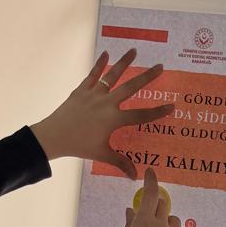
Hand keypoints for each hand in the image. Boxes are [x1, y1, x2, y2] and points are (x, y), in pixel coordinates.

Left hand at [30, 49, 174, 177]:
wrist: (54, 136)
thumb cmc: (79, 146)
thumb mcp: (101, 154)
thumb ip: (120, 162)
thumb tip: (135, 176)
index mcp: (114, 120)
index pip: (141, 115)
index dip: (157, 112)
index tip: (171, 106)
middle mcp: (107, 103)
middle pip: (131, 87)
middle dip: (147, 77)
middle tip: (160, 66)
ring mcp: (94, 94)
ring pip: (112, 75)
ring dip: (124, 62)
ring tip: (134, 50)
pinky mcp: (82, 90)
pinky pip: (93, 75)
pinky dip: (99, 64)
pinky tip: (106, 53)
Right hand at [116, 168, 184, 226]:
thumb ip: (130, 223)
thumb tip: (132, 210)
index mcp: (144, 221)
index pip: (150, 193)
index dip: (151, 180)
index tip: (151, 172)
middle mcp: (161, 225)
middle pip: (163, 204)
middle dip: (156, 206)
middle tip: (149, 216)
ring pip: (174, 219)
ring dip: (166, 221)